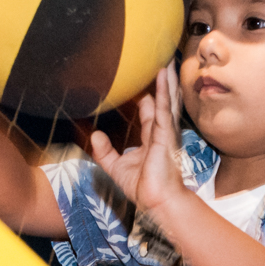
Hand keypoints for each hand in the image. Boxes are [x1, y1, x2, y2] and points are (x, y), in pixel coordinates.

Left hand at [89, 65, 186, 213]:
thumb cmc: (143, 188)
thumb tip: (95, 135)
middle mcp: (161, 133)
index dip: (148, 101)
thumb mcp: (116, 167)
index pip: (151, 115)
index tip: (144, 88)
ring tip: (169, 63)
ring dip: (168, 82)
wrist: (156, 202)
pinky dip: (164, 92)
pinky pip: (165, 109)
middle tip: (165, 66)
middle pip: (164, 104)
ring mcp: (166, 133)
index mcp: (153, 140)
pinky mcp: (166, 135)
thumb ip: (104, 152)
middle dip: (165, 86)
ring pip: (168, 102)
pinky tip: (164, 77)